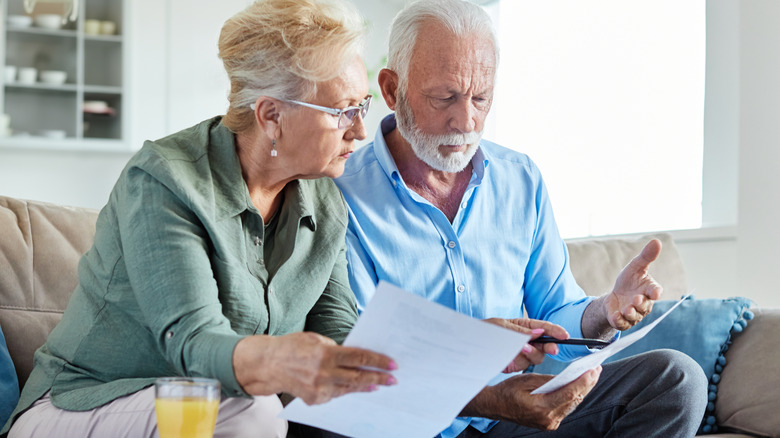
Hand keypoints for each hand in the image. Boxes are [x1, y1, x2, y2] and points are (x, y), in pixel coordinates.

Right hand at [233, 332, 396, 404]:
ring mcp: (318, 389)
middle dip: (378, 378)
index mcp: (325, 353)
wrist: (268, 364)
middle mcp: (323, 373)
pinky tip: (357, 388)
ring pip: (349, 389)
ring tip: (378, 384)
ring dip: (366, 386)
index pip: (358, 357)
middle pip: (358, 377)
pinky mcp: (314, 399)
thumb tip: (357, 355)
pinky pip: (336, 395)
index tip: (392, 364)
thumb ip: (336, 348)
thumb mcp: (316, 339)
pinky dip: (347, 390)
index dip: (378, 361)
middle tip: (393, 380)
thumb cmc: (293, 347)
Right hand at [462, 367, 601, 430]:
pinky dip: (573, 396)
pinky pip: (566, 408)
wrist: (495, 406)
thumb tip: (569, 376)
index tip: (593, 370)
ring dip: (583, 390)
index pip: (569, 394)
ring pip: (572, 404)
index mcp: (540, 408)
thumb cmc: (508, 391)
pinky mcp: (549, 423)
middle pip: (574, 400)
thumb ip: (549, 380)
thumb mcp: (527, 379)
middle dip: (587, 384)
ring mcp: (549, 423)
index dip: (583, 382)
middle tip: (597, 369)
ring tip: (591, 375)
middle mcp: (547, 419)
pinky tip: (579, 386)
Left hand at [483, 318, 568, 372]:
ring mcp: (522, 353)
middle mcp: (527, 340)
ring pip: (537, 356)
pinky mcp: (515, 365)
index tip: (565, 335)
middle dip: (551, 346)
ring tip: (522, 348)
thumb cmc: (485, 330)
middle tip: (553, 349)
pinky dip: (521, 360)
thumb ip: (520, 331)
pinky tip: (514, 355)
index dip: (556, 331)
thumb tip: (539, 332)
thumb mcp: (501, 326)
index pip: (544, 328)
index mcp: (525, 326)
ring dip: (532, 353)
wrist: (470, 345)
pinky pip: (524, 365)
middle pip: (545, 345)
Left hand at [605, 239, 663, 329]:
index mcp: (649, 290)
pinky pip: (623, 324)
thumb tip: (657, 241)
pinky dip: (619, 320)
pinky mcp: (623, 321)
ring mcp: (634, 314)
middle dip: (641, 303)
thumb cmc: (629, 281)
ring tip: (626, 309)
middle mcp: (644, 304)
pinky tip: (615, 315)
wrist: (615, 296)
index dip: (655, 292)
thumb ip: (646, 257)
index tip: (655, 293)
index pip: (655, 291)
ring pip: (635, 316)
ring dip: (631, 313)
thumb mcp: (635, 267)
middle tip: (636, 299)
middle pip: (645, 306)